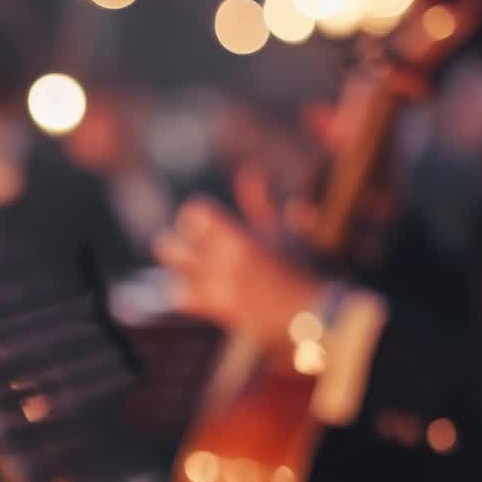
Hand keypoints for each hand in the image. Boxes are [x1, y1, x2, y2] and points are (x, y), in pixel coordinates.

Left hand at [154, 197, 324, 346]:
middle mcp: (224, 262)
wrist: (310, 310)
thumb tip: (250, 171)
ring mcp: (219, 287)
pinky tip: (193, 287)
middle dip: (176, 241)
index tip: (203, 220)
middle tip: (189, 243)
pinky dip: (181, 292)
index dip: (193, 214)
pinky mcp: (218, 309)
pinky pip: (182, 300)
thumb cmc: (297, 264)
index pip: (195, 214)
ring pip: (175, 273)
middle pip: (172, 246)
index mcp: (239, 236)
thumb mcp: (279, 229)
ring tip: (190, 266)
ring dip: (180, 268)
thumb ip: (259, 201)